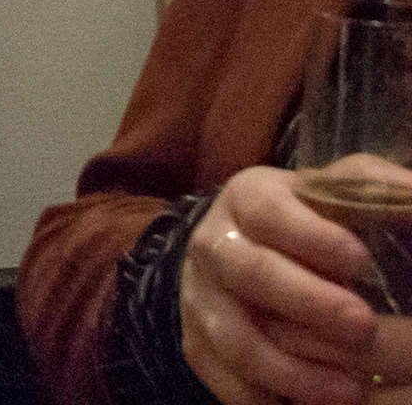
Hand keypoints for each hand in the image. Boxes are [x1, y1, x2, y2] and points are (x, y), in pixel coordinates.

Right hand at [180, 163, 411, 403]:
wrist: (246, 250)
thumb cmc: (314, 223)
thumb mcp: (341, 191)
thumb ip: (375, 189)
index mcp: (248, 197)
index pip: (268, 212)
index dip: (310, 237)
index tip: (359, 261)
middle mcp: (214, 243)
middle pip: (248, 273)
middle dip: (306, 303)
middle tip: (363, 328)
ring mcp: (200, 296)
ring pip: (233, 336)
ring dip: (290, 368)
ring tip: (351, 390)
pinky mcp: (197, 341)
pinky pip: (219, 376)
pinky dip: (259, 396)